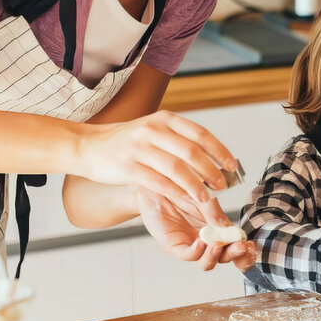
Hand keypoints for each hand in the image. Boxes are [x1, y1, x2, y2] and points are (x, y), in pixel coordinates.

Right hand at [78, 110, 237, 205]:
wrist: (89, 146)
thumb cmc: (127, 142)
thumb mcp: (154, 130)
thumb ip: (179, 139)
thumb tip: (212, 157)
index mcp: (164, 119)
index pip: (200, 134)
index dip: (219, 150)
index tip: (231, 165)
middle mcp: (153, 130)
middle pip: (191, 152)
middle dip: (211, 171)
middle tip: (223, 186)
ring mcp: (139, 148)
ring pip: (176, 169)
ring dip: (196, 186)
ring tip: (207, 199)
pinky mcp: (128, 167)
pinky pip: (158, 182)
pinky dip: (175, 192)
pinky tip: (186, 200)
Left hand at [137, 189, 254, 271]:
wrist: (153, 181)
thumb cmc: (178, 187)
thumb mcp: (203, 197)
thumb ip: (215, 213)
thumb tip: (231, 229)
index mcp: (217, 228)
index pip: (234, 245)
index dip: (245, 251)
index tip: (251, 246)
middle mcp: (206, 240)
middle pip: (224, 257)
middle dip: (235, 255)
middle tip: (241, 248)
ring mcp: (191, 244)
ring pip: (207, 262)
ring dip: (216, 255)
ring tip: (219, 244)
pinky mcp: (174, 246)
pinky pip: (189, 254)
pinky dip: (198, 250)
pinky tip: (203, 240)